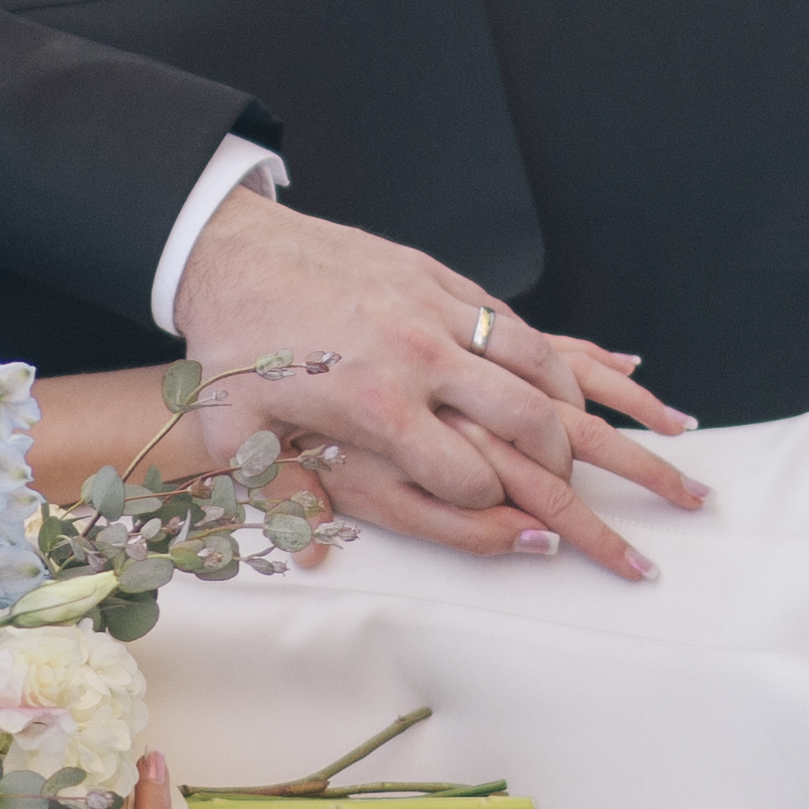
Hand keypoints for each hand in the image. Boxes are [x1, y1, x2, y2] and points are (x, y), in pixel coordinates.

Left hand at [177, 195, 708, 579]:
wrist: (230, 251)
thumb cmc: (231, 347)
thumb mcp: (240, 437)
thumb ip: (282, 499)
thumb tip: (311, 557)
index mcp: (377, 405)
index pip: (468, 478)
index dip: (487, 508)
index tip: (491, 514)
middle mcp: (418, 357)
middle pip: (526, 421)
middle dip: (557, 464)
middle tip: (565, 485)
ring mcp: (434, 309)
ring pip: (536, 362)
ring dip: (568, 405)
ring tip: (579, 436)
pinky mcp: (438, 275)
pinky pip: (511, 320)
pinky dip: (544, 353)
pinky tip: (554, 378)